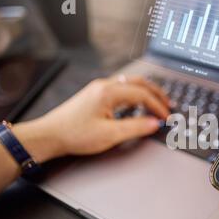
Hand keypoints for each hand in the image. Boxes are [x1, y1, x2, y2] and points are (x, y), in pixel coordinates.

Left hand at [12, 76, 169, 162]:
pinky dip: (135, 94)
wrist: (49, 135)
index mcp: (108, 92)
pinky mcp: (96, 95)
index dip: (158, 106)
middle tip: (168, 104)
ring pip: (130, 83)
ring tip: (157, 102)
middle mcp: (104, 86)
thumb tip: (154, 123)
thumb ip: (135, 127)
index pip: (142, 94)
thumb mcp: (109, 135)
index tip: (166, 117)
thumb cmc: (74, 134)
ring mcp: (99, 89)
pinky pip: (122, 88)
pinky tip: (138, 104)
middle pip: (139, 83)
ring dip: (146, 92)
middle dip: (156, 94)